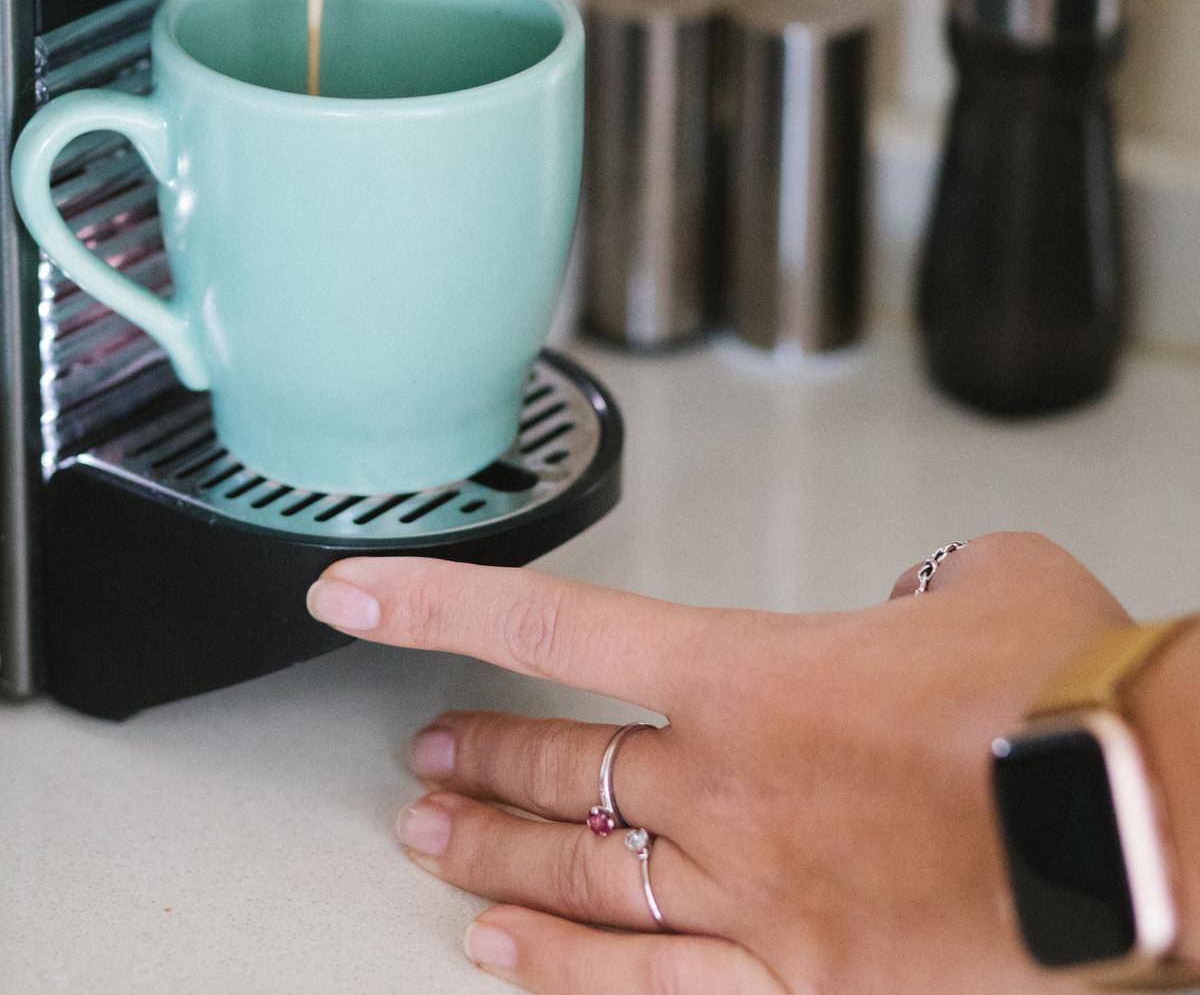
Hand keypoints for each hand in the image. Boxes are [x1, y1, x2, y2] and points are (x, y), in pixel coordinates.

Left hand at [305, 531, 1126, 991]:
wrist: (1139, 815)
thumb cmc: (1066, 692)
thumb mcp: (983, 580)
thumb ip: (917, 589)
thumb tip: (911, 615)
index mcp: (753, 669)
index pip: (551, 626)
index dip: (433, 604)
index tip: (354, 591)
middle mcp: (726, 786)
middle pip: (560, 767)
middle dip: (480, 754)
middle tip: (424, 751)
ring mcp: (753, 895)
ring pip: (581, 877)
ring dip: (495, 855)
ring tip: (429, 840)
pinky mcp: (800, 985)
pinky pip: (647, 988)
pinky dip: (562, 973)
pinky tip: (502, 957)